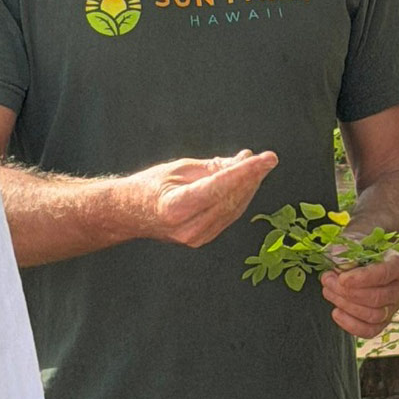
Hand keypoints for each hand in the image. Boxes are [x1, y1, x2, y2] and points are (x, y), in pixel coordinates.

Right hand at [120, 150, 277, 248]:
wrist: (129, 213)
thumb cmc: (150, 186)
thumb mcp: (179, 168)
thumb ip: (213, 167)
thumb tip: (243, 160)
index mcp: (177, 207)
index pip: (221, 186)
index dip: (248, 171)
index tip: (268, 158)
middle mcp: (188, 227)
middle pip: (231, 199)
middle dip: (253, 177)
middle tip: (267, 158)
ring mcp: (196, 237)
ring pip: (235, 209)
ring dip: (250, 187)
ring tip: (258, 166)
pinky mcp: (202, 240)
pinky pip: (229, 216)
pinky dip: (240, 198)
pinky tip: (246, 182)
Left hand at [322, 248, 398, 339]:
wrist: (375, 262)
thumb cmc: (366, 251)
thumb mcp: (359, 244)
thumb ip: (349, 254)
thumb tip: (334, 268)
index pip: (384, 274)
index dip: (362, 278)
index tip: (341, 278)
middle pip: (377, 298)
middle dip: (348, 293)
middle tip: (328, 282)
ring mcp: (394, 306)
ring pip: (373, 315)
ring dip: (346, 306)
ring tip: (328, 292)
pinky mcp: (384, 320)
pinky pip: (371, 330)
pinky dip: (351, 325)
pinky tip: (336, 312)